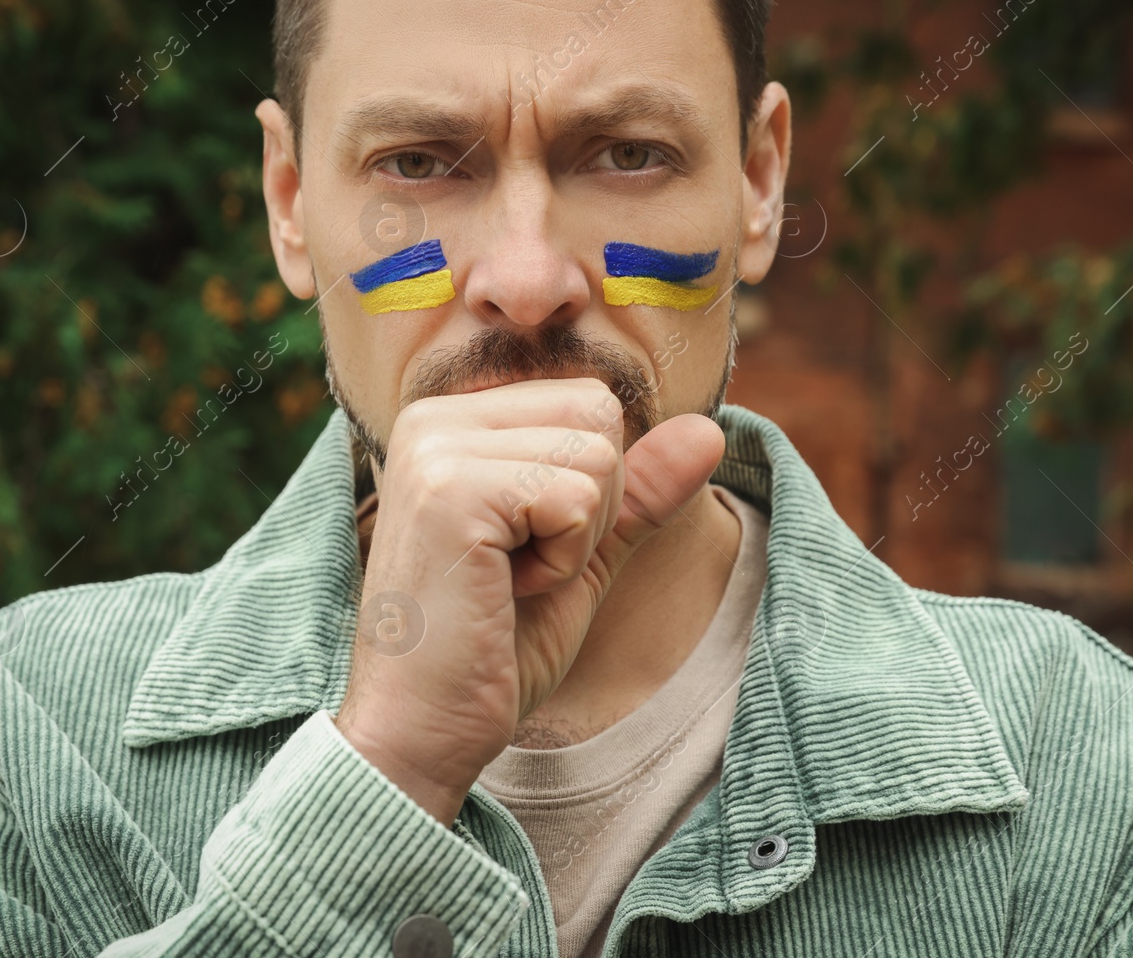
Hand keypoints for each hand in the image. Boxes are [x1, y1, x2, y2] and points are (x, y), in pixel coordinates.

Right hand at [332, 378, 723, 824]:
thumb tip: (710, 430)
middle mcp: (433, 419)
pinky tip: (503, 592)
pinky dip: (563, 561)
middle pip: (598, 413)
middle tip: (520, 569)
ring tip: (507, 582)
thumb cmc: (493, 649)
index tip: (522, 551)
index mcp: (452, 419)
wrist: (421, 731)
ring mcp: (437, 449)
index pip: (589, 401)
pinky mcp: (452, 490)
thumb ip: (637, 490)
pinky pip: (576, 498)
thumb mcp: (579, 555)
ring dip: (576, 539)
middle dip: (593, 505)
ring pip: (596, 455)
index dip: (592, 488)